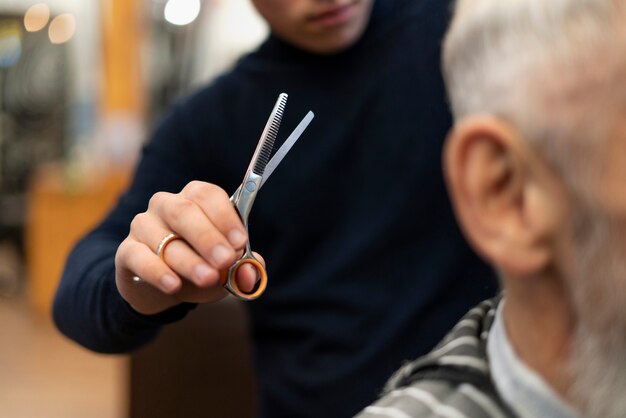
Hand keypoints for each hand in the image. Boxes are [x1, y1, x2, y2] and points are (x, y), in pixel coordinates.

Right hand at [115, 181, 262, 314]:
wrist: (164, 288)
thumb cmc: (200, 266)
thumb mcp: (225, 270)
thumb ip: (241, 270)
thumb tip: (250, 277)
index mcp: (195, 198)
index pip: (208, 195)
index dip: (225, 217)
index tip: (240, 241)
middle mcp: (166, 205)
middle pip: (184, 211)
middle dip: (208, 237)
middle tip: (226, 260)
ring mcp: (143, 225)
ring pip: (165, 238)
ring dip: (189, 260)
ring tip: (208, 278)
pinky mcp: (126, 251)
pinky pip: (139, 257)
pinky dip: (157, 272)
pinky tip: (173, 285)